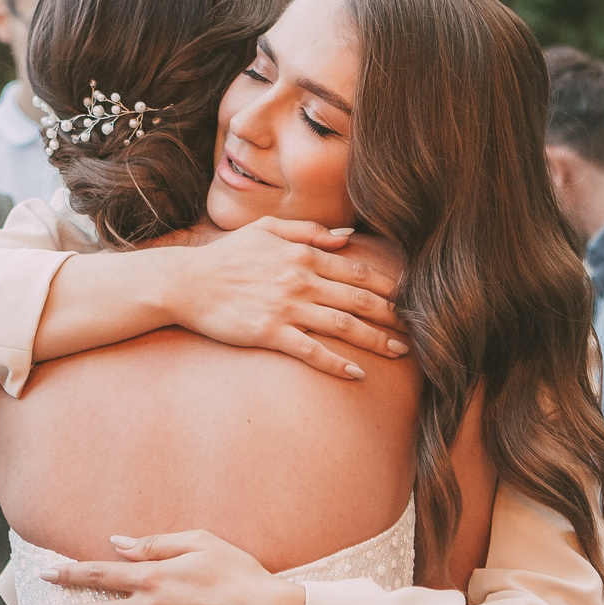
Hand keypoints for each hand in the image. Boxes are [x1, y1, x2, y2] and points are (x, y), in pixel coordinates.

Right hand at [171, 220, 408, 380]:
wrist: (186, 282)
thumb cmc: (226, 256)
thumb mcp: (266, 230)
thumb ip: (308, 231)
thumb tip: (347, 236)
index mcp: (303, 254)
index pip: (356, 271)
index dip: (386, 286)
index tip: (408, 299)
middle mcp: (300, 279)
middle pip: (358, 299)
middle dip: (391, 316)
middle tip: (417, 330)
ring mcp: (286, 307)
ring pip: (342, 325)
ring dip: (374, 339)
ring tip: (399, 352)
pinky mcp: (270, 332)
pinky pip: (311, 350)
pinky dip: (336, 363)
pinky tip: (356, 373)